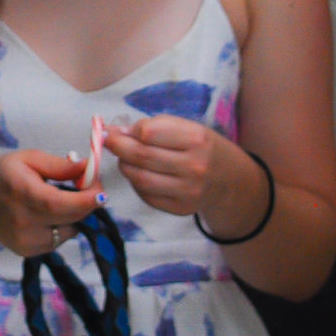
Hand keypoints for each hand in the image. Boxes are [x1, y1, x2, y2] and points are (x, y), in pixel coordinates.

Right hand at [0, 149, 103, 257]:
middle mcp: (26, 222)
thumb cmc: (3, 174)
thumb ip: (59, 165)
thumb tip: (87, 167)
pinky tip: (46, 217)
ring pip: (69, 232)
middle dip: (86, 204)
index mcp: (26, 195)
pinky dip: (59, 228)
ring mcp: (26, 241)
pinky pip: (57, 241)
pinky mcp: (26, 251)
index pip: (67, 204)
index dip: (90, 198)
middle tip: (86, 190)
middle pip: (73, 218)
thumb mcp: (29, 159)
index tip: (99, 188)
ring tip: (58, 203)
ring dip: (72, 217)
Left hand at [103, 115, 224, 215]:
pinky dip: (136, 183)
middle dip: (117, 147)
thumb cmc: (198, 147)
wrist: (228, 179)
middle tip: (108, 141)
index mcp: (196, 139)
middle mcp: (195, 166)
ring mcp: (189, 191)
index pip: (148, 132)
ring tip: (126, 159)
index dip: (128, 130)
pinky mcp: (181, 209)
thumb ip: (151, 127)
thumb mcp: (184, 128)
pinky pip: (145, 195)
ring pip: (139, 178)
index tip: (119, 129)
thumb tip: (113, 132)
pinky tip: (141, 174)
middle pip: (140, 156)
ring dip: (124, 166)